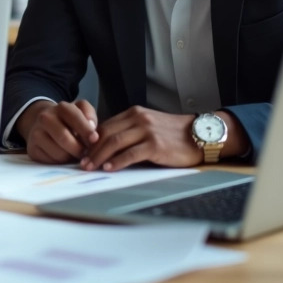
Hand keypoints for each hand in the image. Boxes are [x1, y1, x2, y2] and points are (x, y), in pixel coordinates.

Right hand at [17, 99, 99, 163]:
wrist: (44, 125)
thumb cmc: (68, 121)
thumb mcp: (80, 112)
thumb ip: (89, 114)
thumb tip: (92, 126)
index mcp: (61, 107)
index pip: (74, 116)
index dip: (85, 129)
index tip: (94, 139)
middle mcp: (45, 118)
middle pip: (64, 137)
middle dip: (78, 148)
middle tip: (86, 153)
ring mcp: (36, 133)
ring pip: (58, 152)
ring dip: (70, 157)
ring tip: (75, 155)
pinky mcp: (32, 148)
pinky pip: (50, 161)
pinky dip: (60, 162)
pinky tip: (63, 157)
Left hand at [80, 106, 199, 171]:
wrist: (199, 135)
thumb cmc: (174, 134)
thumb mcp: (149, 126)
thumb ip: (130, 132)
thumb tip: (108, 147)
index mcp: (134, 113)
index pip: (106, 126)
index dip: (92, 140)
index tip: (83, 152)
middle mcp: (138, 119)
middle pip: (106, 134)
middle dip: (91, 149)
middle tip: (82, 162)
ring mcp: (147, 131)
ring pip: (115, 142)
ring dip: (100, 156)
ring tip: (90, 167)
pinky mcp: (155, 145)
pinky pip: (130, 153)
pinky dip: (117, 161)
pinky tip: (109, 168)